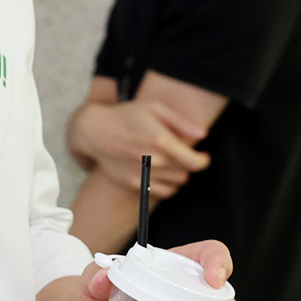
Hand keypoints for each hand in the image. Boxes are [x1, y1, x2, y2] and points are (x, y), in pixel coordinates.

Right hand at [68, 94, 208, 191]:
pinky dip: (168, 185)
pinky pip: (162, 192)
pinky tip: (162, 173)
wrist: (96, 131)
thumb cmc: (127, 115)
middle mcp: (153, 161)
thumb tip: (203, 134)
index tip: (204, 156)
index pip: (194, 162)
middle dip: (188, 164)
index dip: (204, 160)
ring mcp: (143, 174)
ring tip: (171, 161)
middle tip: (182, 154)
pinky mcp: (134, 184)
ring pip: (176, 183)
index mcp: (160, 141)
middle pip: (186, 172)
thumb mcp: (155, 108)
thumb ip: (181, 122)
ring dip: (179, 174)